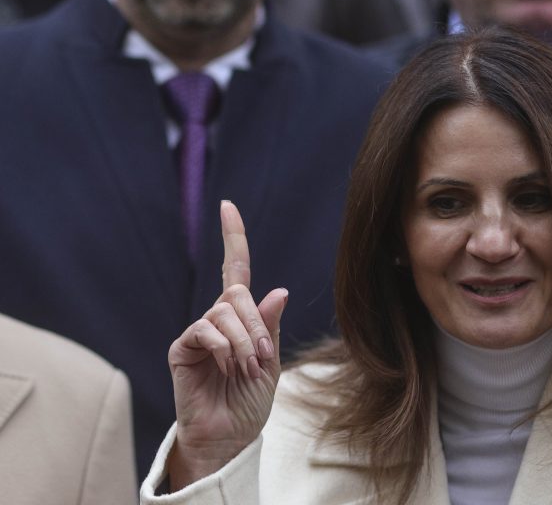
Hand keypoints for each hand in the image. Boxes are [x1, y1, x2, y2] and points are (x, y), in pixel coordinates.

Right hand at [167, 200, 287, 489]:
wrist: (229, 436)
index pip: (235, 270)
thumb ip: (269, 327)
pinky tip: (226, 368)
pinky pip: (205, 330)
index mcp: (241, 318)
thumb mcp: (271, 362)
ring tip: (245, 370)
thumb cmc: (249, 401)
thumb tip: (278, 290)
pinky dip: (224, 348)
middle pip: (236, 294)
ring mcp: (198, 332)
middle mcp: (217, 319)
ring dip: (243, 342)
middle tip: (260, 358)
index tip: (228, 206)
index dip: (233, 238)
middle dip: (256, 325)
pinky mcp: (182, 348)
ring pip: (223, 312)